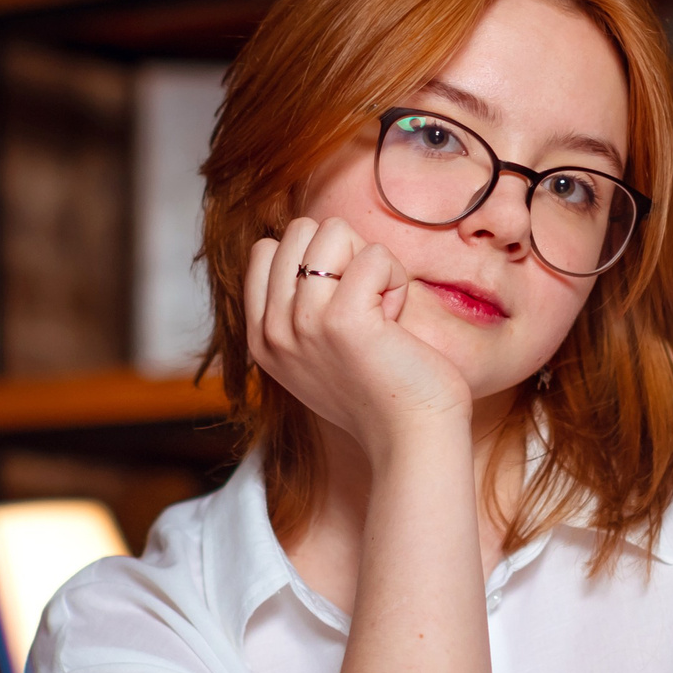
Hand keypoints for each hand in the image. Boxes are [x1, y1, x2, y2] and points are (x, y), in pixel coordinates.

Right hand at [244, 216, 472, 460]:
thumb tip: (310, 246)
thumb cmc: (380, 394)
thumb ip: (300, 310)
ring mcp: (303, 323)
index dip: (315, 261)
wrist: (410, 442)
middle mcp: (273, 330)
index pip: (266, 250)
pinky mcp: (344, 320)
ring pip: (334, 231)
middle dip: (344, 256)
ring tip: (381, 314)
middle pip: (300, 231)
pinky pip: (374, 255)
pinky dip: (396, 279)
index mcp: (262, 337)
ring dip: (371, 265)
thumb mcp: (318, 354)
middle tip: (365, 309)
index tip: (341, 308)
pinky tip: (396, 322)